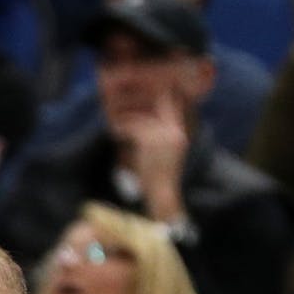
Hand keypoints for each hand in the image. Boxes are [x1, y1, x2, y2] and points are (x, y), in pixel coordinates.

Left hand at [128, 94, 188, 221]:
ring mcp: (162, 136)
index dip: (160, 99)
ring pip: (141, 119)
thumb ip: (157, 138)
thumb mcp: (163, 156)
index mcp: (179, 135)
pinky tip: (115, 134)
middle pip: (157, 107)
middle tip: (125, 109)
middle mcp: (174, 132)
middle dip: (141, 106)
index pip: (171, 107)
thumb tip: (141, 128)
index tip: (147, 99)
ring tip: (117, 126)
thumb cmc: (159, 179)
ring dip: (128, 121)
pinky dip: (122, 130)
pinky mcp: (149, 141)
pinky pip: (133, 128)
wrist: (162, 195)